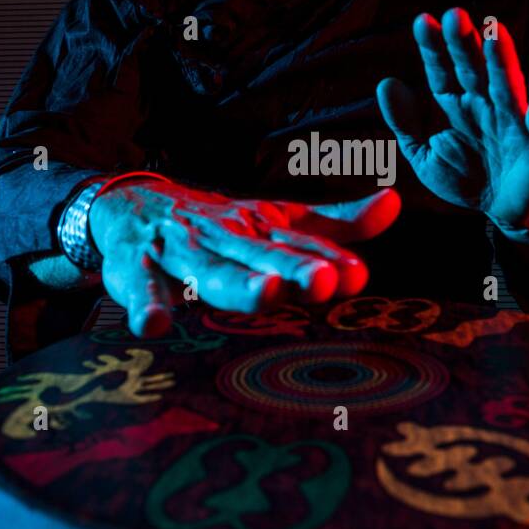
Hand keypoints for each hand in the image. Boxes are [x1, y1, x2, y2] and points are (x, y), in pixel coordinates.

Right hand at [88, 180, 400, 338]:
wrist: (133, 202)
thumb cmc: (219, 222)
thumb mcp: (276, 219)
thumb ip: (334, 222)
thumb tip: (395, 203)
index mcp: (259, 227)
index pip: (298, 243)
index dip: (327, 257)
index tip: (357, 274)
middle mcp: (224, 236)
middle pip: (261, 254)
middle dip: (292, 266)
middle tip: (324, 279)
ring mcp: (180, 251)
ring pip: (210, 270)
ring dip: (237, 282)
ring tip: (266, 293)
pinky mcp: (135, 267)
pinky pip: (139, 287)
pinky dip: (146, 303)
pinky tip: (155, 325)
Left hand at [376, 8, 528, 231]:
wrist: (504, 210)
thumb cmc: (464, 176)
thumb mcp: (424, 155)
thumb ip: (405, 122)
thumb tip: (386, 82)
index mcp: (455, 105)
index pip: (441, 71)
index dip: (433, 48)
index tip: (422, 22)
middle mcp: (484, 105)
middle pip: (472, 70)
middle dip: (464, 44)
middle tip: (454, 14)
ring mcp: (513, 121)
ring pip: (506, 85)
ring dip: (501, 59)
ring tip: (494, 30)